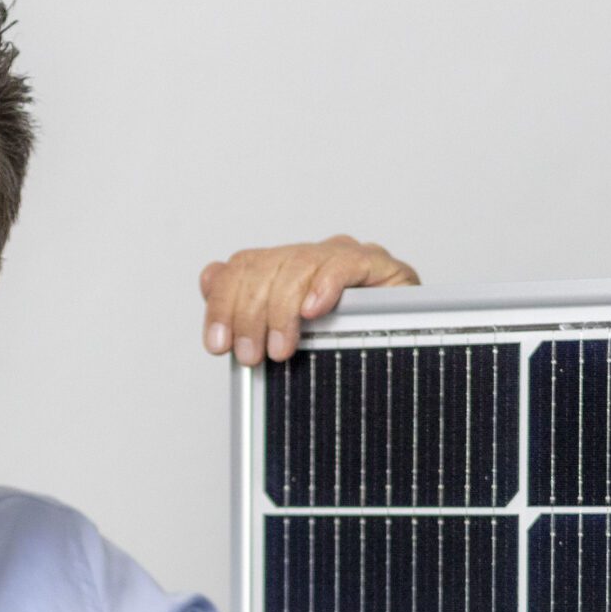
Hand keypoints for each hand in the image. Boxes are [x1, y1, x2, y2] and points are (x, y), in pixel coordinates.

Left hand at [198, 234, 419, 365]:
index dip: (223, 302)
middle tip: (250, 354)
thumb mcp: (283, 335)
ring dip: (282, 310)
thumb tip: (209, 277)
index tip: (218, 344)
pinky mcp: (380, 267)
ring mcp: (346, 258)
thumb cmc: (342, 346)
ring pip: (299, 264)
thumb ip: (244, 307)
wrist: (401, 349)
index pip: (243, 266)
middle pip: (266, 266)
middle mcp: (313, 257)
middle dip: (250, 314)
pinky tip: (315, 310)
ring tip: (281, 348)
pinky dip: (326, 286)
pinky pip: (346, 265)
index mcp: (285, 269)